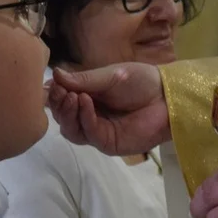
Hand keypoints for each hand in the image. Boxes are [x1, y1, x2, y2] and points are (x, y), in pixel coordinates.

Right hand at [47, 64, 169, 154]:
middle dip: (59, 105)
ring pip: (72, 130)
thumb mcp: (109, 76)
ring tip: (71, 96)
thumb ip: (83, 79)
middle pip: (63, 118)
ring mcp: (98, 132)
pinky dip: (84, 118)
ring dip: (68, 113)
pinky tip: (84, 102)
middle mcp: (89, 117)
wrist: (167, 96)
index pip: (62, 101)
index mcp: (87, 99)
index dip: (54, 94)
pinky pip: (89, 134)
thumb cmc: (140, 82)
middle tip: (60, 91)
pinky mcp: (108, 144)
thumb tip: (55, 74)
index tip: (51, 84)